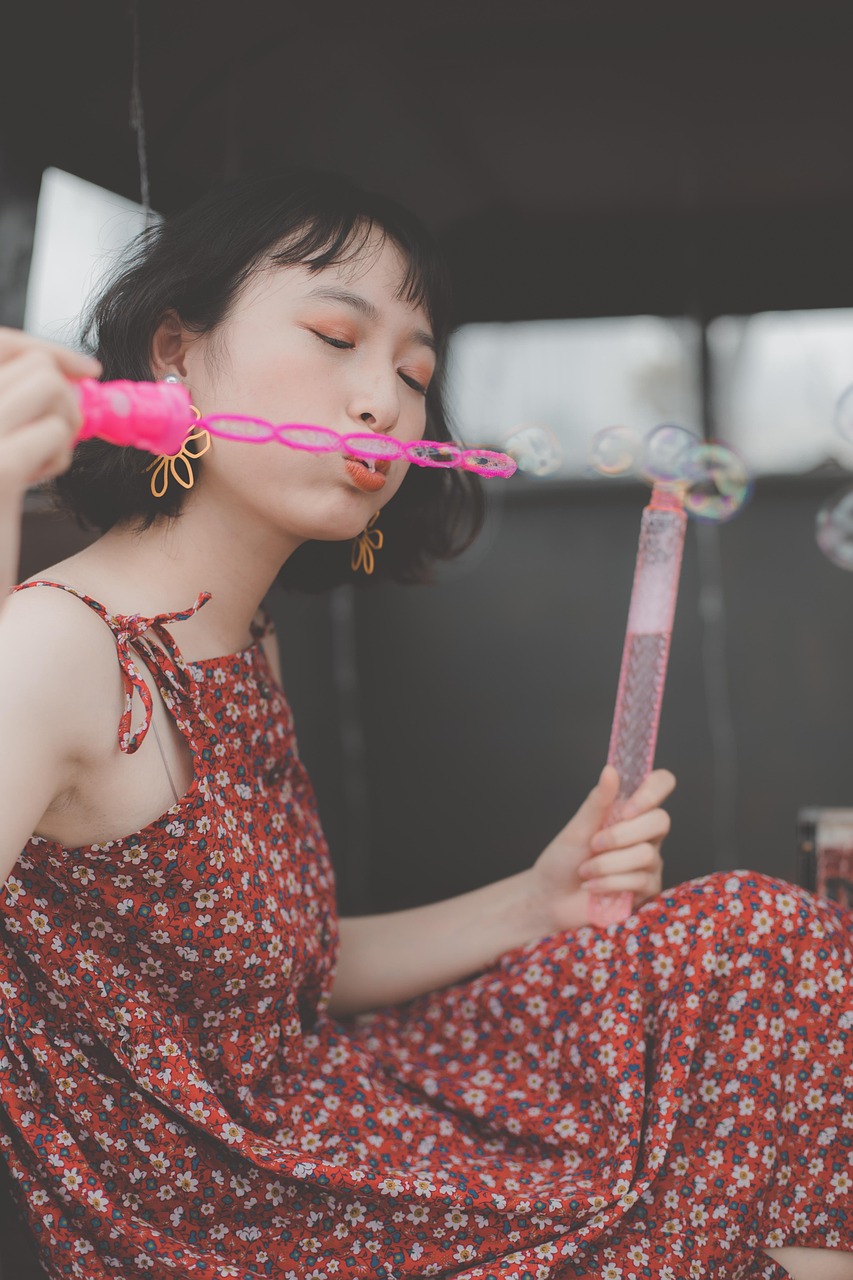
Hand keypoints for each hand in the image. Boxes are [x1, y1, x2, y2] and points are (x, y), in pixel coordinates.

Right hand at [0, 327, 99, 495]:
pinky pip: (55, 432)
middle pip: (33, 363)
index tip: (87, 369)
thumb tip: (68, 375)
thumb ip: (10, 408)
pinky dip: (59, 456)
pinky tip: (36, 480)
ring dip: (65, 423)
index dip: (45, 347)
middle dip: (64, 399)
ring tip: (42, 460)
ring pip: (50, 384)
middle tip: (57, 440)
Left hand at [527, 764, 674, 932]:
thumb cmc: (563, 859)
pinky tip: (592, 886)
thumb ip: (597, 801)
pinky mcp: (648, 888)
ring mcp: (650, 861)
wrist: (551, 897)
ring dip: (607, 864)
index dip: (652, 792)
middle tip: (593, 844)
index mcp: (630, 810)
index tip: (625, 809)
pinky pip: (641, 880)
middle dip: (620, 835)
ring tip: (586, 870)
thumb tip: (611, 769)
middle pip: (661, 821)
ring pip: (646, 854)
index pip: (662, 783)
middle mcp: (645, 832)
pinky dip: (609, 882)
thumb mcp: (577, 828)